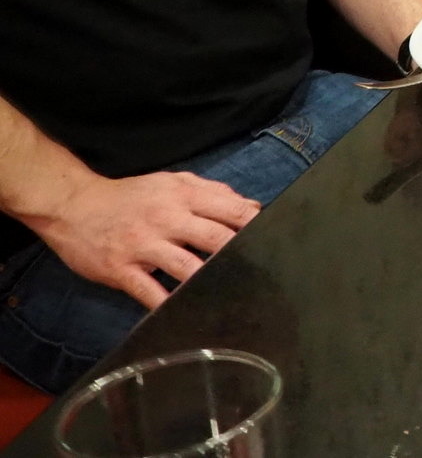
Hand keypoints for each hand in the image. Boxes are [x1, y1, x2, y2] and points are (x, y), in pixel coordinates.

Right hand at [29, 172, 257, 309]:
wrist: (73, 206)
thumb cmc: (129, 196)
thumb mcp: (171, 182)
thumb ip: (212, 191)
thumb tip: (250, 205)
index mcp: (183, 195)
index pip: (230, 210)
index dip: (255, 226)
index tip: (273, 240)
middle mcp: (167, 219)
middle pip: (216, 239)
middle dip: (240, 255)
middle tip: (261, 273)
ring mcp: (144, 245)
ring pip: (187, 267)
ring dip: (210, 282)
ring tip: (232, 294)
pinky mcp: (122, 269)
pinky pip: (149, 292)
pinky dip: (168, 305)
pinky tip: (185, 314)